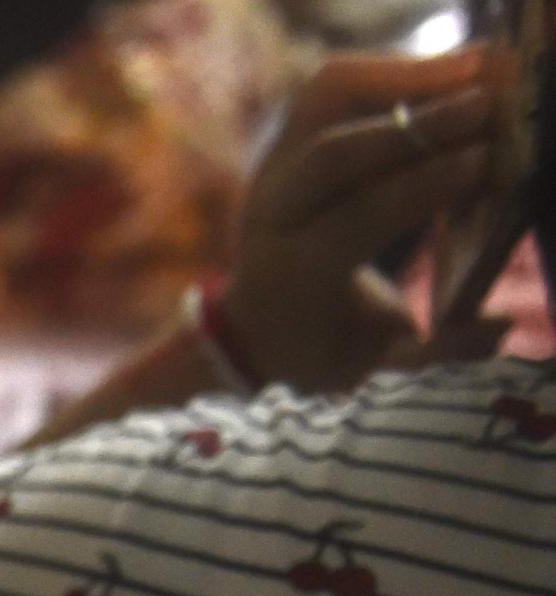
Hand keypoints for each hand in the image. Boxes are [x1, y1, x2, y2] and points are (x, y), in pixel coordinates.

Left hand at [224, 51, 499, 393]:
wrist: (259, 325)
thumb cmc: (327, 344)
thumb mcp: (371, 364)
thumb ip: (432, 352)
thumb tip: (497, 330)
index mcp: (294, 276)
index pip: (353, 220)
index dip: (419, 187)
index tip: (484, 163)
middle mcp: (272, 215)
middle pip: (333, 156)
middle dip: (417, 127)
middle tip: (492, 106)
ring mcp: (275, 170)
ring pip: (327, 104)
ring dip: (408, 80)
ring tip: (484, 71)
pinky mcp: (288, 140)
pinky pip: (335, 87)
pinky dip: (395, 70)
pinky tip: (456, 70)